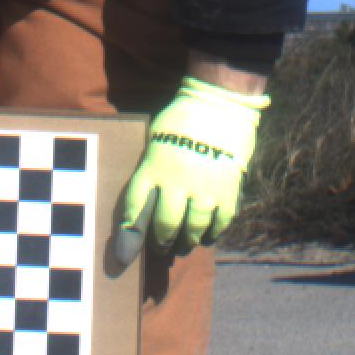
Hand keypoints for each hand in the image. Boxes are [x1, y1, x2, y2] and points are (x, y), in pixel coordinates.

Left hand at [116, 77, 268, 255]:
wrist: (219, 102)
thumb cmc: (181, 118)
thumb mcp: (155, 139)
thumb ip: (152, 168)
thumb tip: (149, 201)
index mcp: (153, 167)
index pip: (134, 209)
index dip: (129, 234)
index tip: (125, 252)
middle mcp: (177, 182)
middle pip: (165, 226)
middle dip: (162, 241)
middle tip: (161, 247)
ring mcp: (204, 188)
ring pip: (193, 230)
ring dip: (188, 241)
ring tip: (185, 243)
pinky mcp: (228, 190)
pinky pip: (220, 222)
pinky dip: (213, 232)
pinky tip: (209, 234)